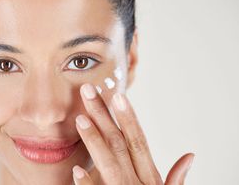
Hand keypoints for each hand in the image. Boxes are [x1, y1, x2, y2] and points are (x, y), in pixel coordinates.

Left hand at [72, 83, 193, 184]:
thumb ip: (175, 178)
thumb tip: (190, 156)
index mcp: (150, 177)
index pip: (138, 140)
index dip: (128, 117)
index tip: (117, 95)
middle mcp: (138, 182)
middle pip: (119, 143)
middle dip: (103, 116)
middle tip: (88, 91)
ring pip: (109, 163)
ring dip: (95, 141)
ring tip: (80, 119)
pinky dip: (89, 184)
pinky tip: (77, 170)